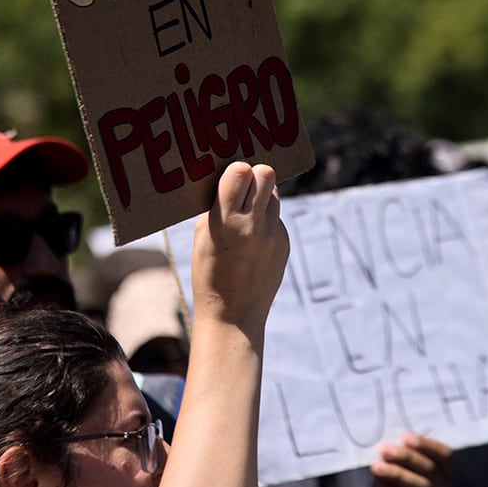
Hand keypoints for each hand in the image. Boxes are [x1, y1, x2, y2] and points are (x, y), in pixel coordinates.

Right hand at [190, 162, 288, 337]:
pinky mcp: (284, 243)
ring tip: (248, 213)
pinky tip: (254, 240)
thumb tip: (232, 179)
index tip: (231, 178)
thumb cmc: (209, 272)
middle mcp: (252, 225)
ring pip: (274, 193)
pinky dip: (266, 220)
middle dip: (255, 176)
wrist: (233, 316)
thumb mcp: (202, 236)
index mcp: (224, 222)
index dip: (236, 171)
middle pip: (266, 174)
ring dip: (262, 196)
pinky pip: (276, 217)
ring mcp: (273, 235)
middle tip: (244, 187)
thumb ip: (217, 206)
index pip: (240, 171)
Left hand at [371, 434, 455, 486]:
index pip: (444, 455)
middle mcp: (443, 486)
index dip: (427, 445)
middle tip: (384, 449)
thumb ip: (412, 455)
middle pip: (430, 470)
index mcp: (446, 471)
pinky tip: (378, 482)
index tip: (405, 438)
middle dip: (406, 458)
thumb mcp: (420, 465)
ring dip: (396, 474)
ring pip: (419, 486)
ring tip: (377, 466)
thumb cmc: (414, 478)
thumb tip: (391, 443)